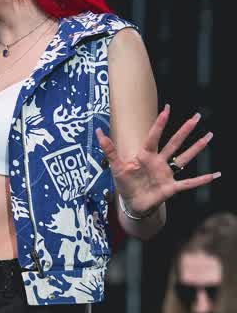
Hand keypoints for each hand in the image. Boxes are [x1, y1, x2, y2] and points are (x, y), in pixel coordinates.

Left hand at [96, 104, 219, 216]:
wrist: (132, 203)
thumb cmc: (125, 183)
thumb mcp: (115, 166)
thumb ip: (108, 149)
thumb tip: (98, 131)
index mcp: (146, 155)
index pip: (154, 136)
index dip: (160, 124)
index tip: (167, 109)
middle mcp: (159, 162)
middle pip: (174, 143)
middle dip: (185, 130)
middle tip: (197, 117)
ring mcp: (166, 174)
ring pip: (184, 158)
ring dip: (196, 148)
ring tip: (208, 136)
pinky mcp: (171, 188)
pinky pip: (188, 183)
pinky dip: (200, 180)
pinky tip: (214, 175)